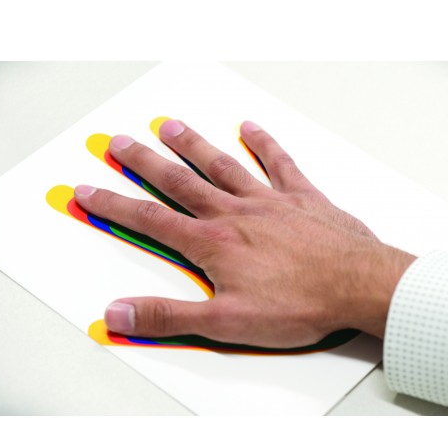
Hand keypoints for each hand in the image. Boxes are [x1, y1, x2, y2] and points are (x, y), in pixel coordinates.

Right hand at [75, 120, 415, 347]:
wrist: (358, 287)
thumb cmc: (299, 305)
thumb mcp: (225, 323)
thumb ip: (169, 316)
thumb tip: (118, 314)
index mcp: (214, 243)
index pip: (150, 219)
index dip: (114, 205)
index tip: (89, 190)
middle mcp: (236, 213)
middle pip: (180, 181)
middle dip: (145, 162)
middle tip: (119, 141)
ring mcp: (269, 200)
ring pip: (222, 165)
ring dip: (193, 144)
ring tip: (171, 124)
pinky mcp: (302, 197)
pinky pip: (279, 162)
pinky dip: (264, 143)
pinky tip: (250, 128)